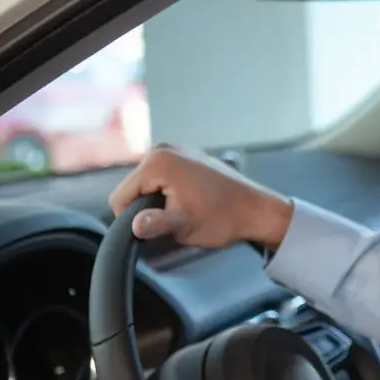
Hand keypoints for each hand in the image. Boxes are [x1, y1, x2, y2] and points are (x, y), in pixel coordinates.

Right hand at [109, 144, 293, 248]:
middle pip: (134, 187)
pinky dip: (170, 192)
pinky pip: (164, 177)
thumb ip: (156, 225)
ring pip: (148, 184)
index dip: (130, 219)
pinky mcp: (188, 155)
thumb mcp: (185, 226)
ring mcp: (177, 149)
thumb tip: (135, 225)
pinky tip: (190, 202)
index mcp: (159, 162)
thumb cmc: (226, 218)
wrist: (259, 210)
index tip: (154, 230)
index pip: (121, 196)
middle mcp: (165, 148)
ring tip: (184, 212)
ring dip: (159, 201)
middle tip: (174, 221)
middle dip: (147, 208)